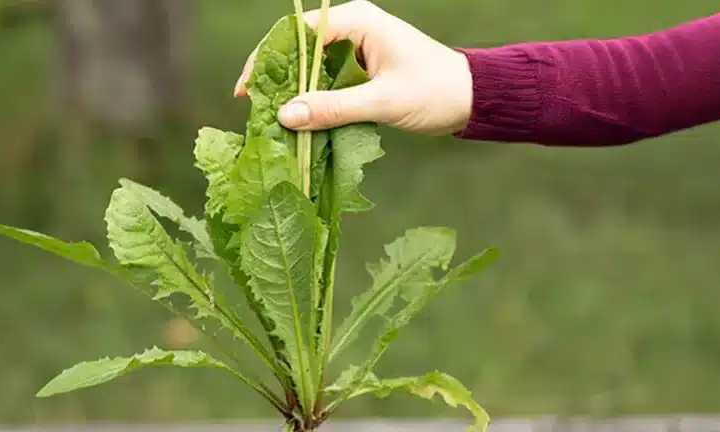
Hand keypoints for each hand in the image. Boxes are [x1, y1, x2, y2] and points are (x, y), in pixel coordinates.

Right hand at [234, 0, 473, 135]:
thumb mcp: (382, 102)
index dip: (267, 59)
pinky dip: (310, 101)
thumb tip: (286, 115)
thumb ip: (334, 109)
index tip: (248, 90)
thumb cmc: (435, 92)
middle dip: (274, 79)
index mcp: (358, 21)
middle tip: (254, 109)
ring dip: (291, 93)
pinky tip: (298, 122)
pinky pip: (324, 82)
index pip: (297, 33)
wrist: (472, 99)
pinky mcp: (359, 70)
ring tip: (270, 119)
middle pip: (297, 49)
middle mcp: (352, 28)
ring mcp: (355, 49)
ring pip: (308, 68)